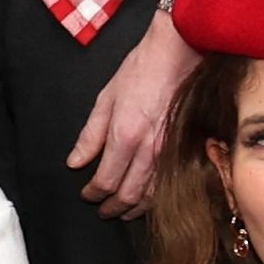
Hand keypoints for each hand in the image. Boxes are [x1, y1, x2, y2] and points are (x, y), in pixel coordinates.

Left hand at [67, 17, 193, 219]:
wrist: (181, 52)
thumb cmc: (143, 69)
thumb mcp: (106, 98)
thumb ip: (90, 135)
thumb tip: (76, 161)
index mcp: (125, 136)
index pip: (106, 181)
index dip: (93, 194)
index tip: (87, 195)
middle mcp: (149, 150)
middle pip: (128, 195)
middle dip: (112, 207)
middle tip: (103, 211)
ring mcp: (172, 152)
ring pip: (152, 195)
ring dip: (135, 208)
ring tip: (124, 211)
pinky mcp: (188, 149)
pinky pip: (171, 184)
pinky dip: (157, 198)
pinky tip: (149, 199)